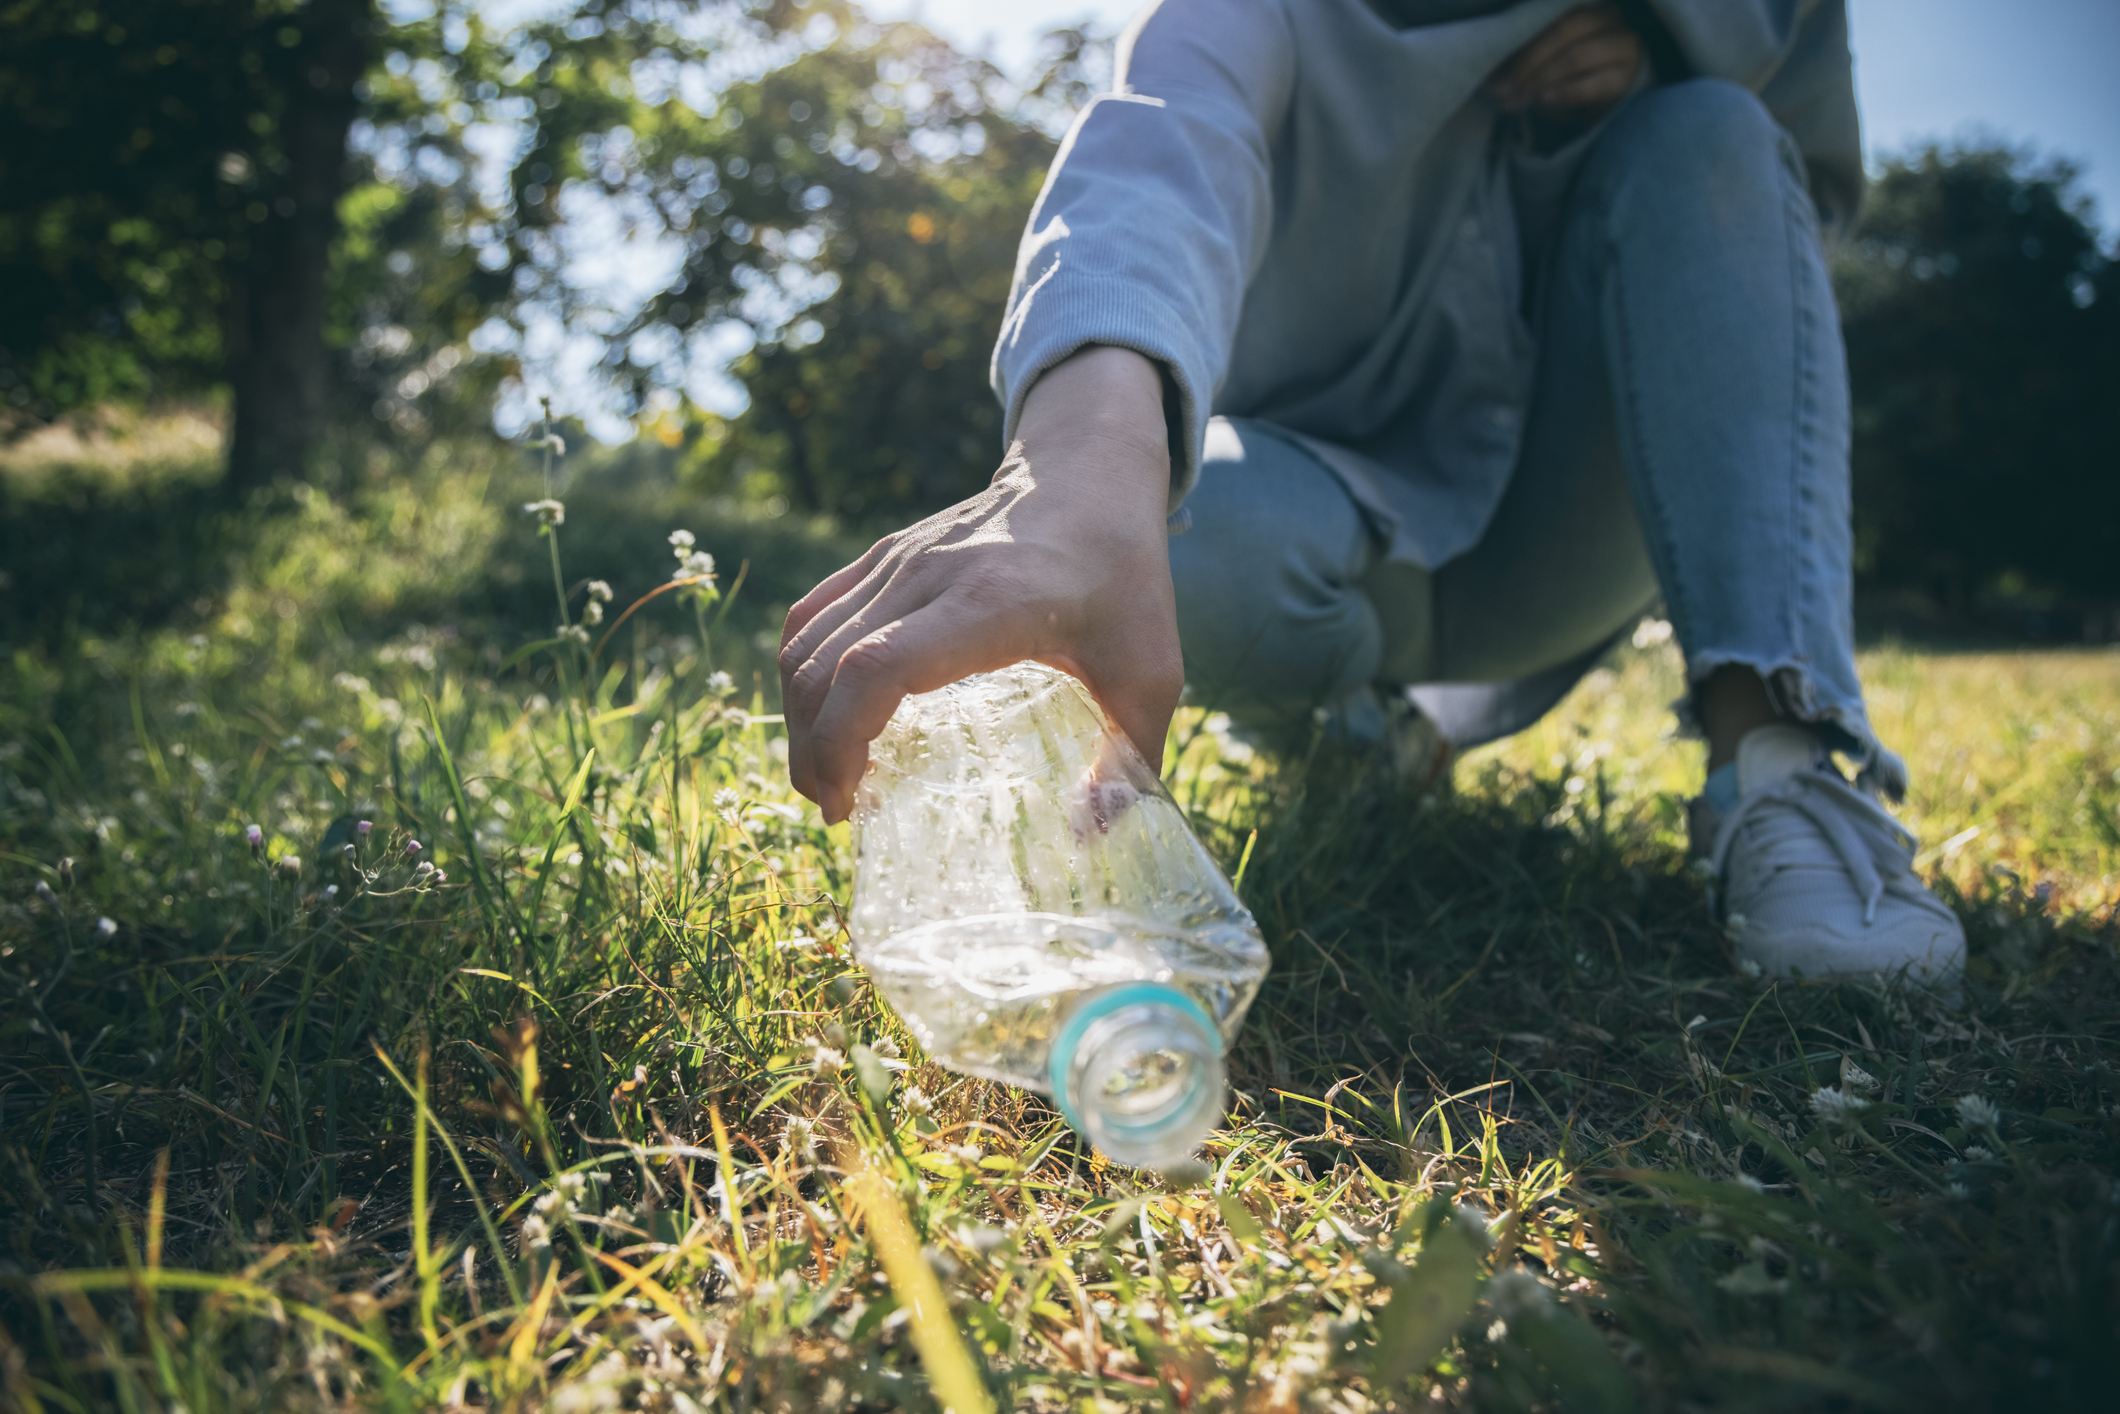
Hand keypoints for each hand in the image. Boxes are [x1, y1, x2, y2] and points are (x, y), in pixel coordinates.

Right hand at [777, 346, 1182, 823]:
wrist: (1091, 474)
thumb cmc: (1125, 580)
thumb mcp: (1151, 673)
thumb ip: (1131, 763)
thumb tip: (1091, 839)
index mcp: (990, 602)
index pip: (876, 666)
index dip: (841, 740)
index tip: (848, 802)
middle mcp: (929, 574)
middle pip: (824, 664)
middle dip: (811, 750)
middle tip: (835, 810)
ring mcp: (898, 559)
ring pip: (805, 641)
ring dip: (799, 717)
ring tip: (824, 778)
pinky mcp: (883, 556)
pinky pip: (811, 615)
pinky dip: (801, 673)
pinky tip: (821, 721)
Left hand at [1488, 3, 1642, 120]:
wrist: (1619, 94)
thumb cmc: (1577, 72)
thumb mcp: (1548, 59)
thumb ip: (1525, 57)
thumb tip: (1491, 73)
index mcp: (1586, 4)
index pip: (1549, 13)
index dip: (1517, 36)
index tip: (1491, 66)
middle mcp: (1608, 16)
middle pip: (1563, 31)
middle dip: (1526, 62)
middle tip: (1500, 90)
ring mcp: (1623, 44)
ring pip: (1575, 56)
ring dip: (1539, 80)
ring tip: (1516, 101)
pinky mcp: (1628, 76)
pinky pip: (1595, 84)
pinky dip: (1566, 93)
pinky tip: (1544, 100)